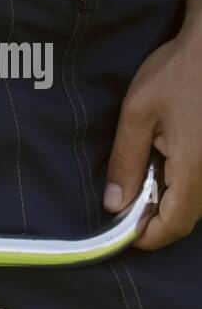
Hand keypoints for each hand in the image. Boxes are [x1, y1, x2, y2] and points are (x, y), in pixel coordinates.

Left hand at [104, 31, 201, 249]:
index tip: (121, 232)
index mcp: (194, 168)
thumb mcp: (138, 115)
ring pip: (196, 204)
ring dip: (167, 203)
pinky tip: (162, 166)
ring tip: (141, 182)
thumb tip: (115, 204)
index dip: (146, 236)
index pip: (173, 225)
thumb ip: (126, 162)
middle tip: (124, 207)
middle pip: (186, 219)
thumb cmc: (178, 72)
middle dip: (154, 221)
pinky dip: (180, 186)